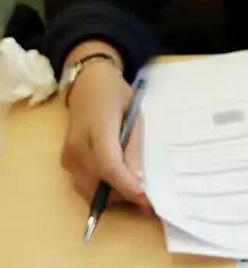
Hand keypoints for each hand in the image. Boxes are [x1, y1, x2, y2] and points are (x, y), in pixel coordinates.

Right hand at [61, 60, 148, 209]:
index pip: (109, 165)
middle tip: (146, 198)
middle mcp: (77, 146)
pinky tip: (116, 181)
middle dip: (122, 195)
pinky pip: (82, 185)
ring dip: (111, 195)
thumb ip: (134, 145)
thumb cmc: (116, 94)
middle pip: (97, 183)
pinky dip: (100, 189)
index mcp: (97, 128)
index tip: (144, 199)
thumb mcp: (134, 113)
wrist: (88, 83)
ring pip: (87, 190)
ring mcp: (68, 155)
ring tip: (132, 188)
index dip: (126, 185)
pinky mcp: (65, 161)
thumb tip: (138, 179)